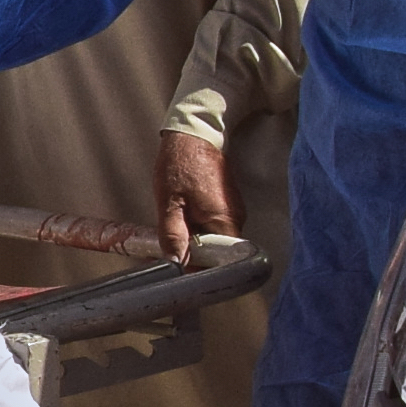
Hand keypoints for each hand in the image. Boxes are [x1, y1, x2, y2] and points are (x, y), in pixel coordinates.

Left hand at [156, 128, 234, 261]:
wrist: (192, 136)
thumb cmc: (180, 164)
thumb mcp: (169, 203)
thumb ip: (173, 235)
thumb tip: (174, 261)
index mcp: (224, 220)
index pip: (221, 260)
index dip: (201, 268)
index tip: (184, 269)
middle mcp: (236, 217)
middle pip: (218, 251)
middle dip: (195, 254)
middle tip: (172, 252)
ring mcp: (234, 210)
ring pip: (215, 237)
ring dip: (195, 240)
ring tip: (175, 232)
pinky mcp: (228, 204)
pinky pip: (215, 224)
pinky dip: (198, 227)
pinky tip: (182, 219)